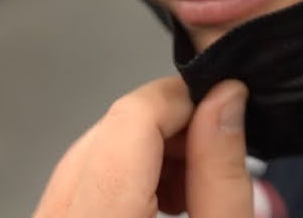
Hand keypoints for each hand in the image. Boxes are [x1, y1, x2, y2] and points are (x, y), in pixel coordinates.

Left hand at [35, 77, 251, 217]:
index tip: (219, 103)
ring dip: (146, 155)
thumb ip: (221, 176)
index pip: (127, 123)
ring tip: (191, 189)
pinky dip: (122, 178)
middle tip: (212, 152)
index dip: (180, 101)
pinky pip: (76, 182)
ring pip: (90, 154)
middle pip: (105, 135)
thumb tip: (225, 101)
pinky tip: (162, 201)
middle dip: (166, 131)